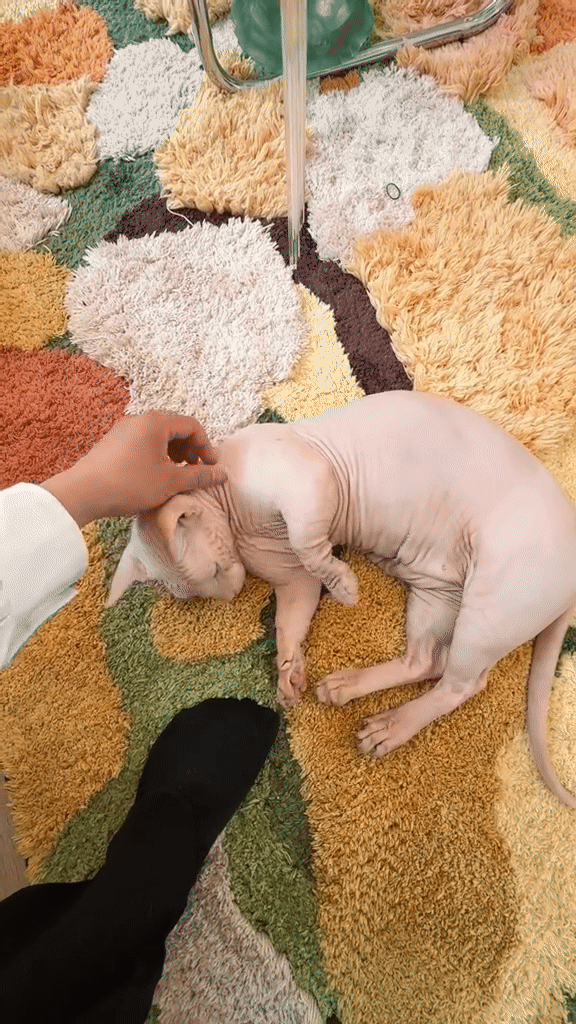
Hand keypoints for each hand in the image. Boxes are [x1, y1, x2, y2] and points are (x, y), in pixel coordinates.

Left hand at [40, 411, 227, 526]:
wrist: (84, 492)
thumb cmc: (131, 483)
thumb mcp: (170, 482)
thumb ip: (199, 476)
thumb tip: (222, 474)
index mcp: (156, 422)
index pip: (192, 426)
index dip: (206, 446)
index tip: (210, 467)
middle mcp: (140, 419)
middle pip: (175, 428)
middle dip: (190, 450)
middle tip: (194, 470)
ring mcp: (123, 429)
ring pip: (158, 436)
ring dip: (173, 453)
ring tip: (176, 475)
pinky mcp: (112, 442)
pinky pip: (143, 442)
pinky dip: (156, 455)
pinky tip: (154, 475)